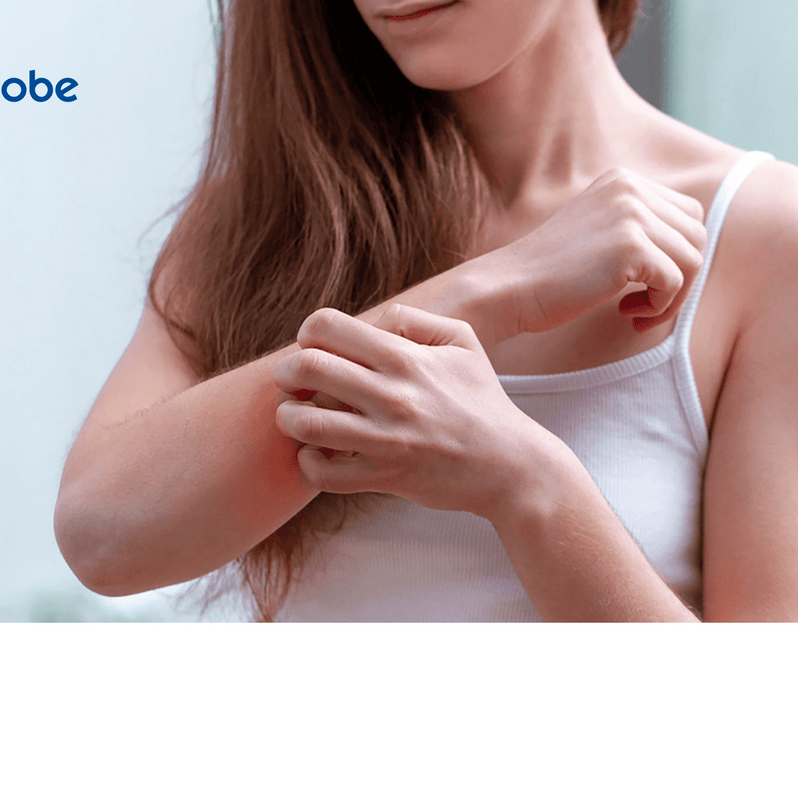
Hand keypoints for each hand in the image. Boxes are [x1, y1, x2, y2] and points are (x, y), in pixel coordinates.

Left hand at [272, 304, 548, 517]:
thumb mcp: (461, 342)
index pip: (326, 326)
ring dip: (288, 418)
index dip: (308, 332)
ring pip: (304, 423)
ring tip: (297, 417)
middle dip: (287, 372)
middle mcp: (392, 395)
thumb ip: (412, 319)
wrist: (509, 465)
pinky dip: (307, 461)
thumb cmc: (481, 399)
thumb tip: (369, 320)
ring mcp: (386, 440)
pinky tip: (319, 453)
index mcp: (405, 357)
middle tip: (292, 381)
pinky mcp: (384, 477)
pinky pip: (320, 471)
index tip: (313, 347)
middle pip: (305, 367)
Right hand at [505, 167, 706, 334]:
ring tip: (635, 311)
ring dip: (672, 296)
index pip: (687, 214)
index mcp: (624, 180)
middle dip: (681, 277)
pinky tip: (626, 313)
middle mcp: (630, 188)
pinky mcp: (630, 246)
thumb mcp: (600, 231)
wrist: (511, 287)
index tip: (647, 283)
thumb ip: (640, 227)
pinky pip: (675, 282)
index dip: (678, 255)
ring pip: (693, 260)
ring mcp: (631, 214)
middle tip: (646, 303)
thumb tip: (695, 250)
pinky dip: (659, 307)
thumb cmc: (553, 274)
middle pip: (696, 235)